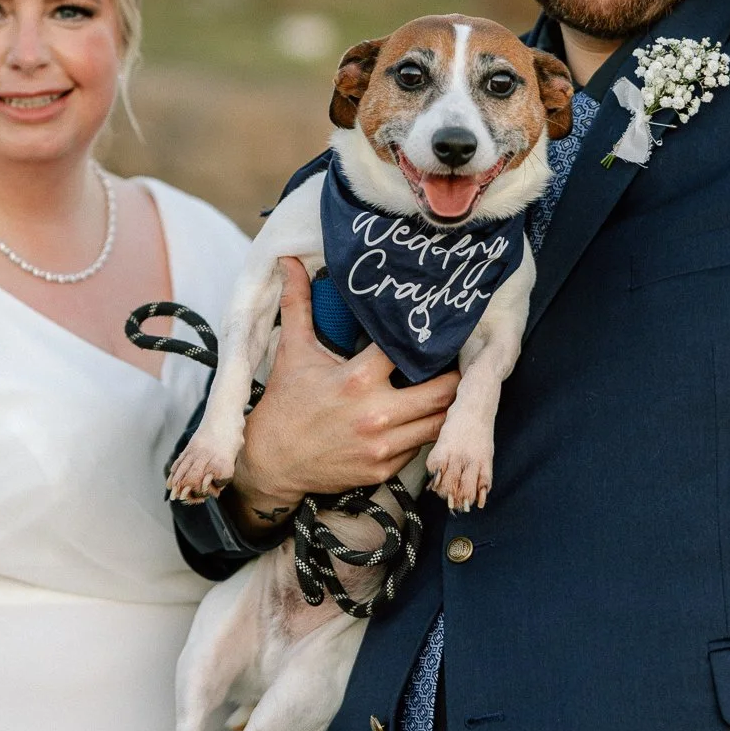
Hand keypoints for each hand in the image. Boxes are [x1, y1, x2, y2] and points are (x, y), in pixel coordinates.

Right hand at [227, 258, 458, 533]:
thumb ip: (297, 304)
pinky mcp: (384, 469)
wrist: (271, 463)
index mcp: (357, 379)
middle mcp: (376, 413)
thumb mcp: (292, 352)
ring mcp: (383, 446)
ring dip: (447, 405)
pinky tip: (424, 416)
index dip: (427, 337)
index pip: (410, 350)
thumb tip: (289, 261)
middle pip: (444, 390)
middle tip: (458, 361)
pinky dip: (426, 431)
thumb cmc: (285, 404)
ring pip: (440, 422)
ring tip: (450, 388)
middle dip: (455, 374)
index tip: (437, 328)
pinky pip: (421, 446)